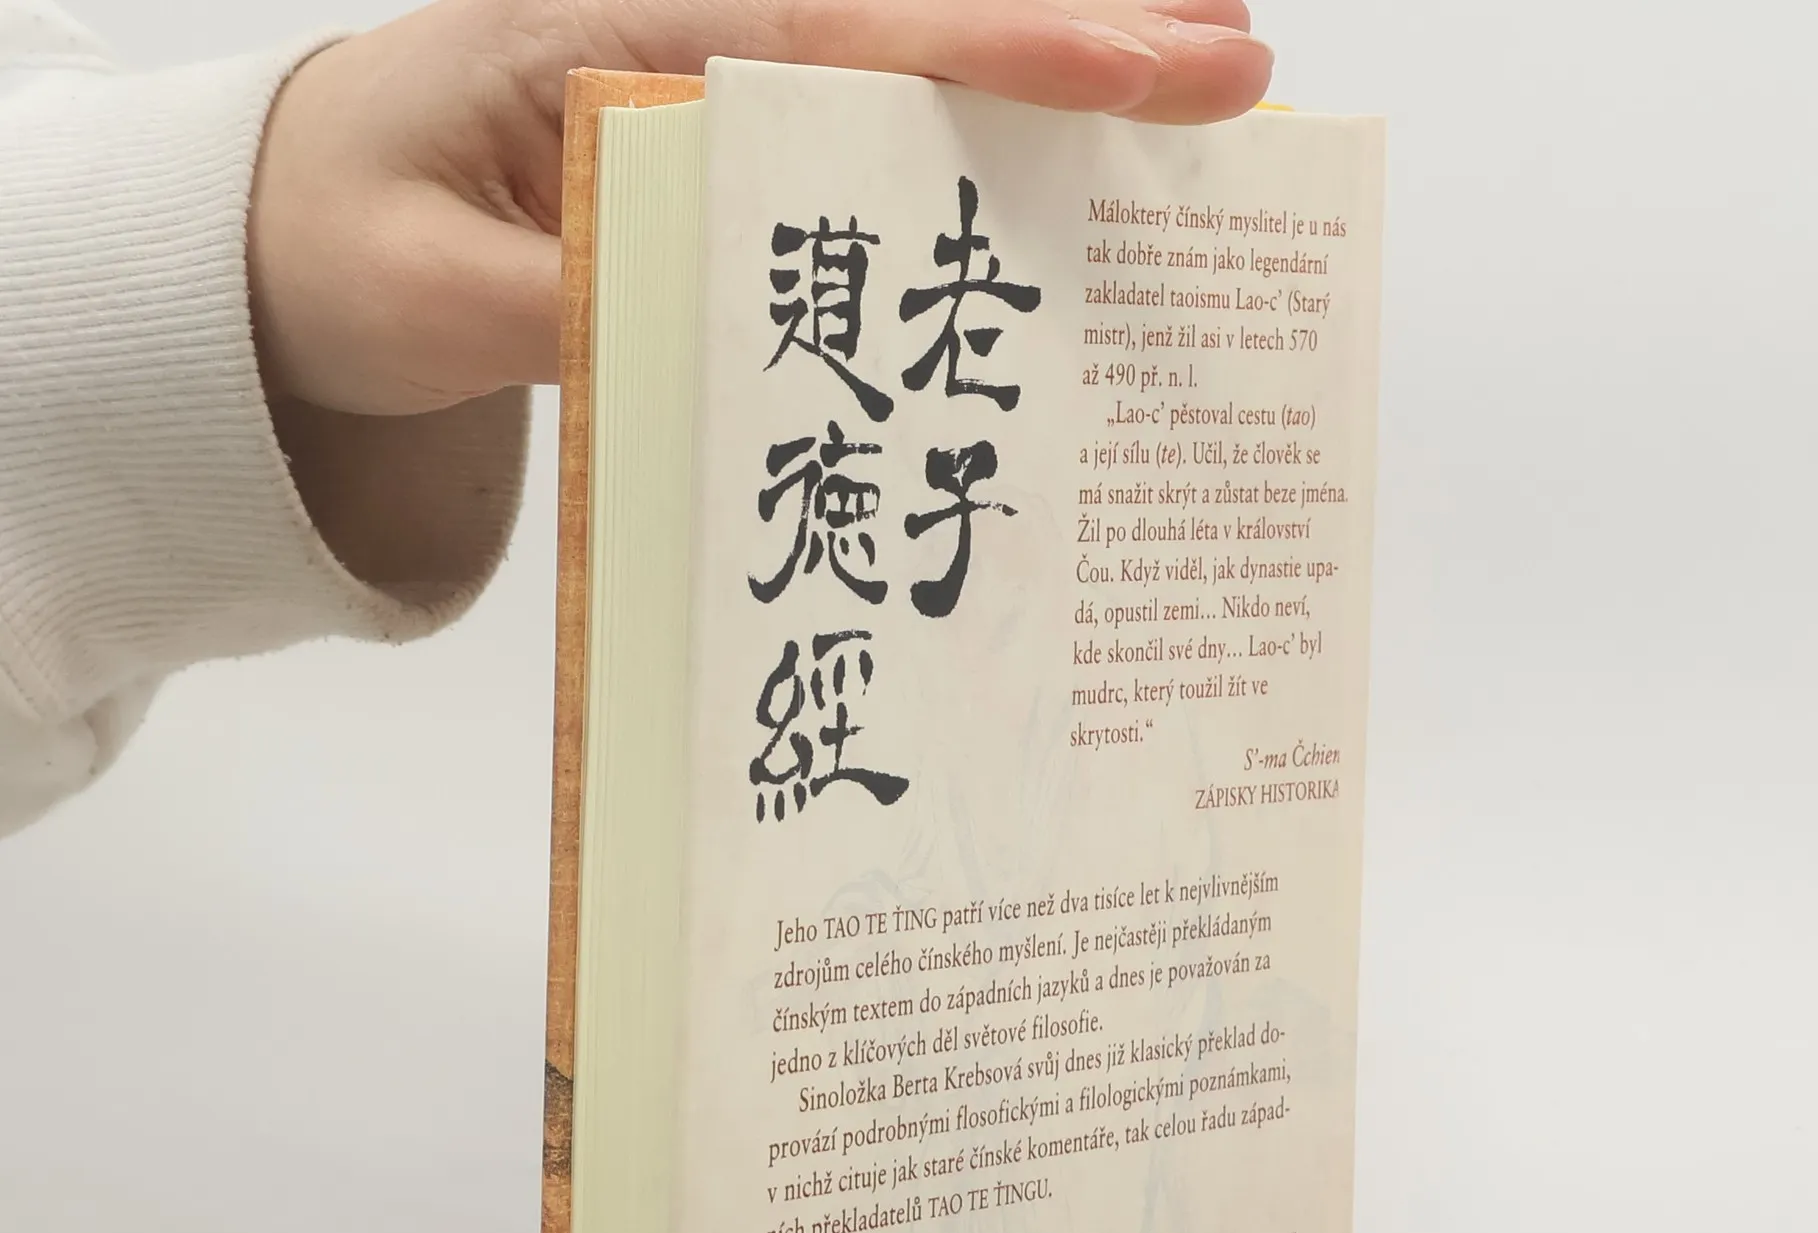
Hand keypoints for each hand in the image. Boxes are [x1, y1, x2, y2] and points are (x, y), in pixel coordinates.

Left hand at [248, 0, 1271, 416]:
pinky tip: (1073, 164)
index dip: (995, 53)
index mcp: (617, 47)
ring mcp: (716, 99)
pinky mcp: (726, 157)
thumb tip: (714, 332)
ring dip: (1059, 83)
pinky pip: (871, 140)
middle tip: (1241, 63)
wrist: (294, 235)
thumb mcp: (426, 293)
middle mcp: (689, 50)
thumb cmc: (348, 243)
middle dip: (1079, 47)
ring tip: (1208, 84)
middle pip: (913, 34)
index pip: (837, 38)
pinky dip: (979, 148)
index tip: (1133, 64)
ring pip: (912, 75)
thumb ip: (565, 308)